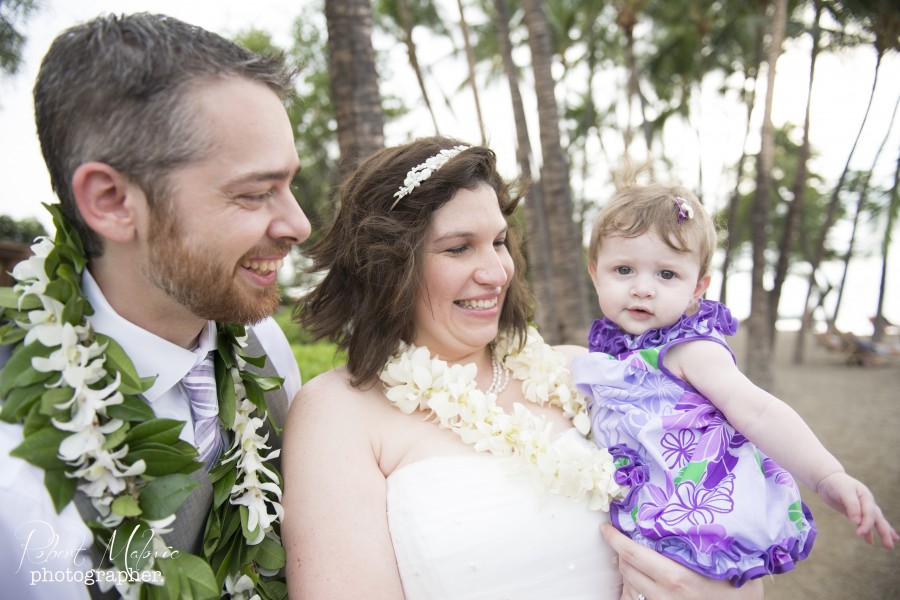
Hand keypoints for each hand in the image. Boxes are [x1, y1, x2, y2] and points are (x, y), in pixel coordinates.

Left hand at [601, 524, 762, 599]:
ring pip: (630, 582)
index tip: (606, 527)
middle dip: (620, 550)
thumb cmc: (740, 593)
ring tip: (630, 555)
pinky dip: (635, 584)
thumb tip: (708, 515)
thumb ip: (713, 542)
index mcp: (676, 576)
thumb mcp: (732, 563)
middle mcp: (665, 592)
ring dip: (626, 568)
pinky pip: (638, 597)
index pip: (632, 552)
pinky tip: (642, 576)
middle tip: (620, 537)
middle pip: (627, 567)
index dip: (615, 538)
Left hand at [817, 471, 897, 547]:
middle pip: (878, 519)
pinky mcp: (855, 512)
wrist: (827, 479)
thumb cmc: (836, 483)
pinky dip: (868, 532)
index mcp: (866, 497)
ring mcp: (862, 508)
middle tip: (890, 546)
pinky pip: (864, 523)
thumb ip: (852, 505)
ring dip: (882, 533)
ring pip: (874, 522)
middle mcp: (867, 503)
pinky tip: (870, 541)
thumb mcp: (844, 492)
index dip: (866, 525)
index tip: (859, 533)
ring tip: (890, 545)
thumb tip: (857, 522)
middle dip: (885, 532)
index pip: (870, 514)